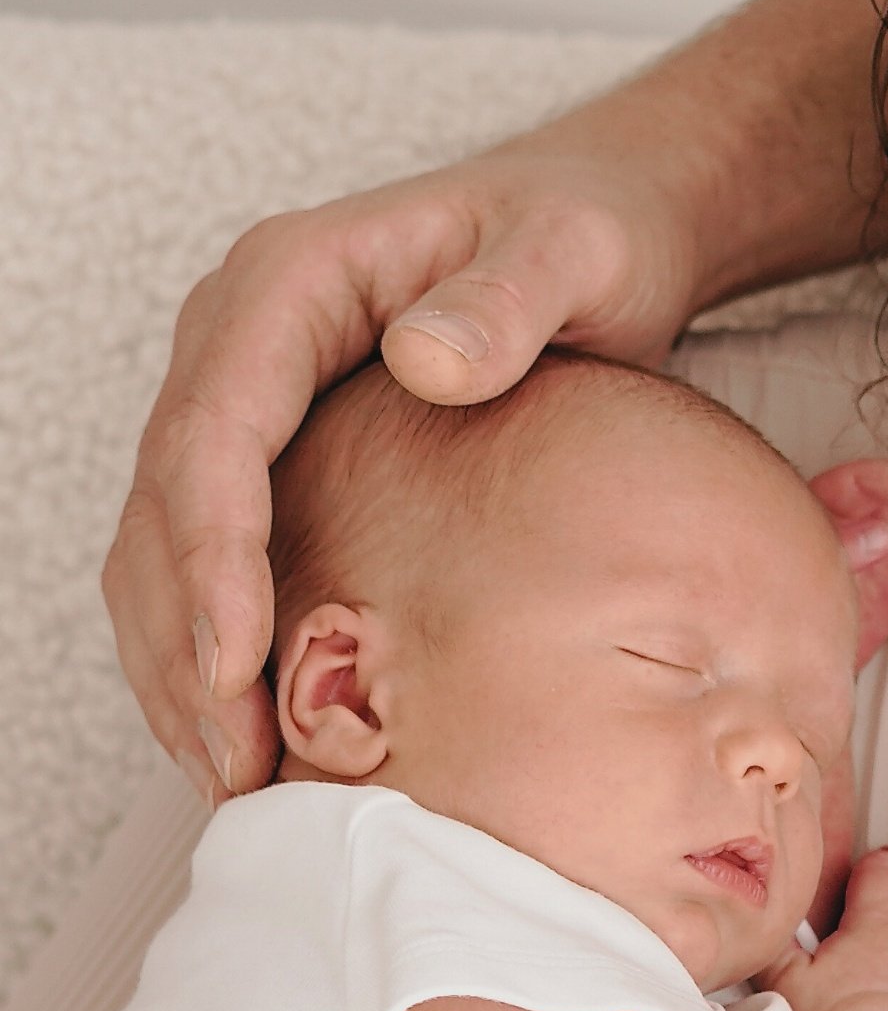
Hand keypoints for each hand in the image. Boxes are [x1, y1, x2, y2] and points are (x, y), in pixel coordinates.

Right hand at [108, 129, 706, 806]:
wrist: (600, 229)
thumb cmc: (587, 233)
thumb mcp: (571, 250)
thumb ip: (506, 298)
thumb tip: (424, 359)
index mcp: (287, 282)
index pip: (211, 430)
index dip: (211, 555)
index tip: (236, 660)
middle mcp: (241, 341)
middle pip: (164, 505)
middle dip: (184, 642)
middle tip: (232, 765)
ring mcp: (249, 402)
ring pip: (164, 549)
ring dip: (184, 669)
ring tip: (233, 782)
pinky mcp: (277, 458)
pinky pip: (211, 564)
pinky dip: (219, 655)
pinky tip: (259, 742)